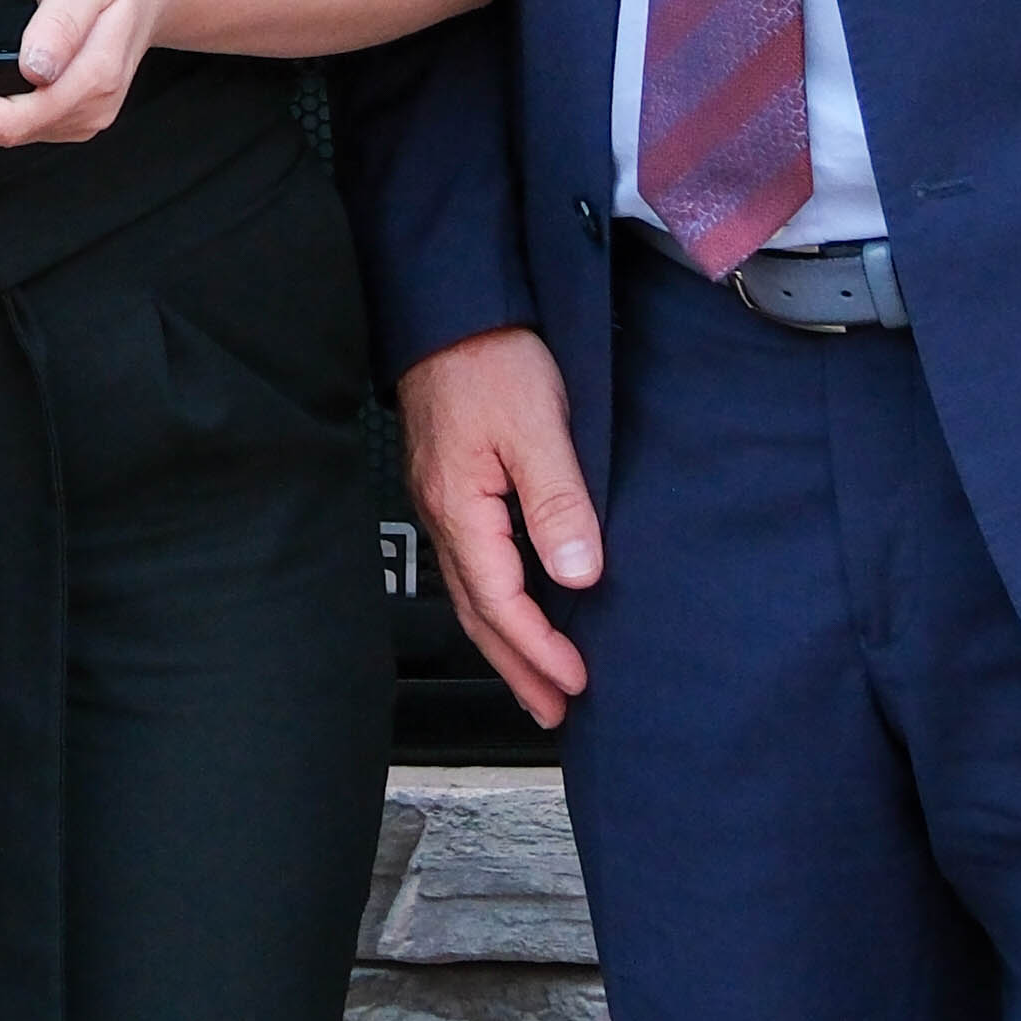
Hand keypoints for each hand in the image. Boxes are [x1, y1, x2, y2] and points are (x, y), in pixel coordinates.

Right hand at [400, 326, 598, 729]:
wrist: (453, 309)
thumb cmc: (491, 358)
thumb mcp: (537, 426)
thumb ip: (558, 502)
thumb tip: (577, 575)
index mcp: (461, 509)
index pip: (501, 603)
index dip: (539, 649)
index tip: (576, 681)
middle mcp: (443, 515)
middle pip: (477, 614)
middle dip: (516, 668)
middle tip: (552, 712)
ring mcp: (443, 502)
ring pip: (472, 594)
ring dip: (505, 643)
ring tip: (537, 681)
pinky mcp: (452, 486)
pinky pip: (473, 566)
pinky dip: (497, 604)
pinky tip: (517, 609)